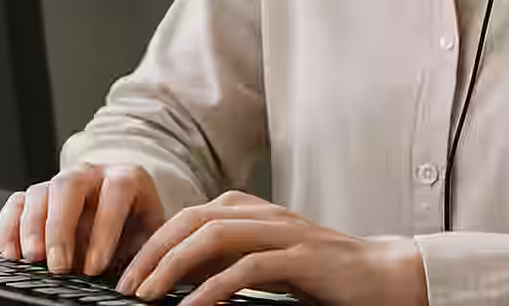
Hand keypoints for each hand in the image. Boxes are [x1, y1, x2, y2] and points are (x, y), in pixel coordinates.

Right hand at [0, 163, 164, 276]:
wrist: (125, 223)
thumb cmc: (136, 232)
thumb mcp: (147, 239)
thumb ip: (141, 253)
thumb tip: (132, 283)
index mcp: (126, 178)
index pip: (116, 189)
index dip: (105, 228)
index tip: (96, 266)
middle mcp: (92, 174)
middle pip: (70, 184)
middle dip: (62, 228)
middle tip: (59, 267)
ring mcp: (61, 182)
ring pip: (40, 191)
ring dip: (33, 227)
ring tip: (34, 259)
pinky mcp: (37, 198)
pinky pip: (16, 203)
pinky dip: (9, 227)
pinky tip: (12, 254)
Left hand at [115, 190, 427, 305]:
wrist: (382, 275)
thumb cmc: (324, 275)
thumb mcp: (270, 263)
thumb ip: (233, 261)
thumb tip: (183, 280)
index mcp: (255, 212)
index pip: (192, 214)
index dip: (156, 239)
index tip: (130, 273)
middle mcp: (266, 214)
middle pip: (195, 217)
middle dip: (154, 249)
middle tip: (126, 286)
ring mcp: (284, 232)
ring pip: (215, 234)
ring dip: (174, 264)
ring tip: (147, 295)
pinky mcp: (302, 258)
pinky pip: (249, 267)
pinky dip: (215, 287)